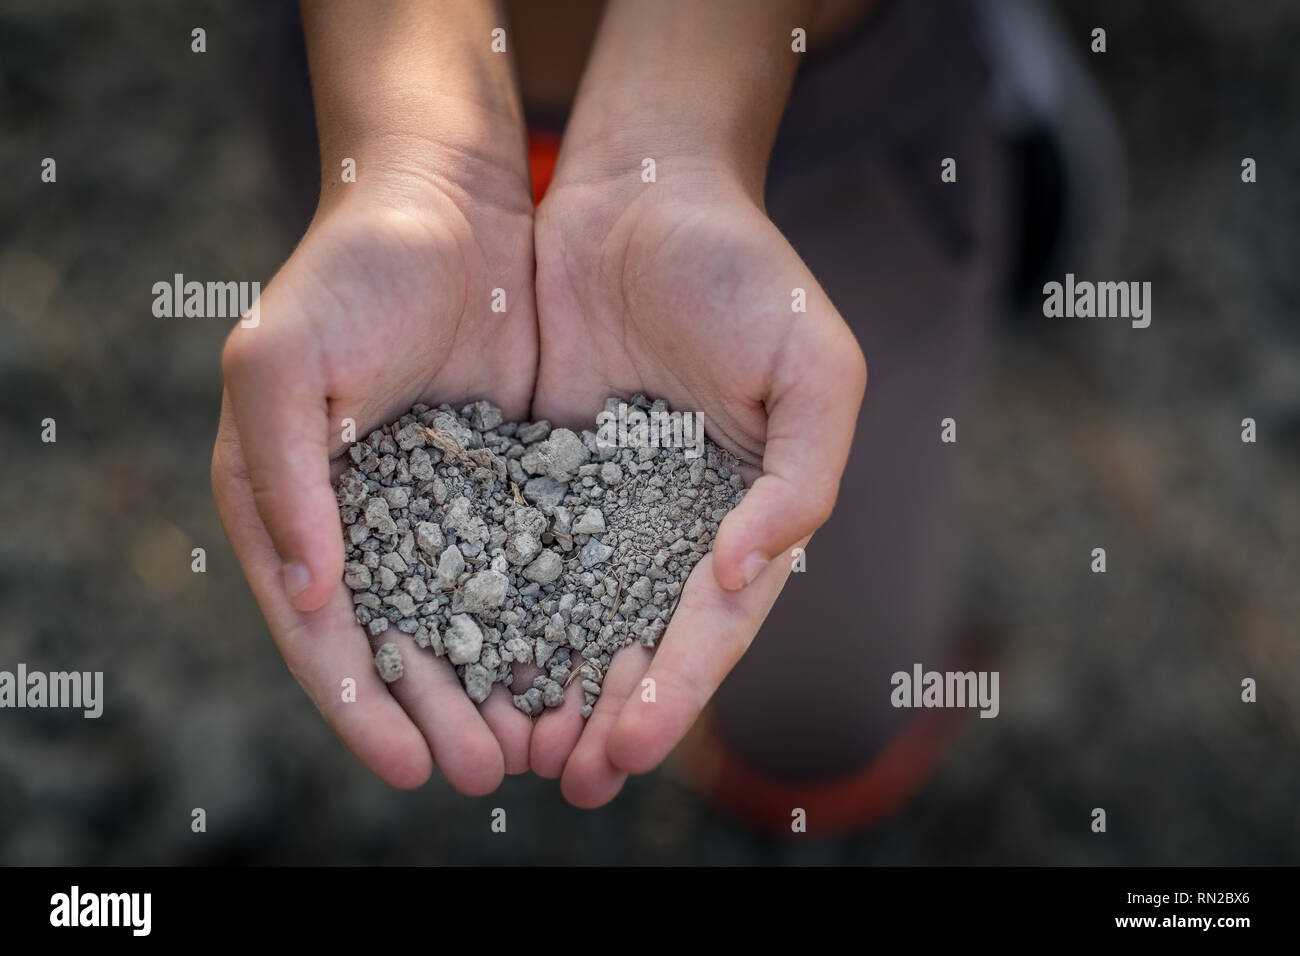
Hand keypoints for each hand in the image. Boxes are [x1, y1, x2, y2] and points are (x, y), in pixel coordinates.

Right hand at [212, 154, 536, 794]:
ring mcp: (437, 504)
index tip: (406, 764)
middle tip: (483, 773)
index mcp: (288, 505)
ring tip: (538, 745)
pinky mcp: (505, 482)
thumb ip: (284, 476)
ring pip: (467, 618)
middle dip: (436, 713)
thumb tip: (308, 593)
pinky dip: (544, 619)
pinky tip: (578, 664)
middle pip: (398, 642)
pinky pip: (524, 566)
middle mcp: (359, 519)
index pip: (319, 630)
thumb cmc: (350, 270)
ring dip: (495, 685)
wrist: (447, 201)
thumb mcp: (284, 362)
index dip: (358, 702)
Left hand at [528, 164, 866, 805]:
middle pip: (639, 641)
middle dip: (608, 716)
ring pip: (569, 614)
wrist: (643, 192)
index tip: (630, 747)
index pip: (712, 626)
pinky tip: (461, 659)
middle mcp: (670, 524)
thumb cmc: (746, 273)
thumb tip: (744, 578)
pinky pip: (511, 546)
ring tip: (514, 753)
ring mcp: (599, 500)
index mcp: (743, 516)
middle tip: (572, 782)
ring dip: (547, 687)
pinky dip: (494, 607)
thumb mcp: (814, 370)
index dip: (677, 690)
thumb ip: (800, 482)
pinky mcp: (533, 468)